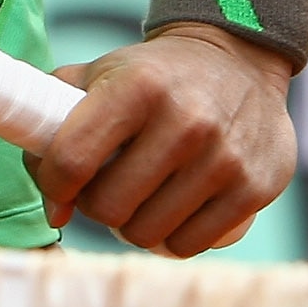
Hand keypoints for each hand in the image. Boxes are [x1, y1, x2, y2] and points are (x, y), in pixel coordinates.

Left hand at [34, 24, 295, 255]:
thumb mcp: (100, 73)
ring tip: (138, 198)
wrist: (239, 62)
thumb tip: (53, 206)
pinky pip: (189, 244)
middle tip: (104, 189)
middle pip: (109, 207)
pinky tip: (170, 210)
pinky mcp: (254, 189)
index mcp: (137, 87)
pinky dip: (171, 237)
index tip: (58, 187)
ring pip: (148, 234)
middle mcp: (184, 122)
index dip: (53, 184)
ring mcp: (223, 159)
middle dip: (95, 205)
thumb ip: (54, 123)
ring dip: (132, 224)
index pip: (72, 159)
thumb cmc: (153, 77)